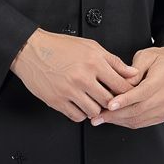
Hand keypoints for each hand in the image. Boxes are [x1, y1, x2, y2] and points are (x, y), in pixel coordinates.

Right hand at [10, 28, 143, 120]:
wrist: (30, 51)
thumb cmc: (59, 47)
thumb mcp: (91, 47)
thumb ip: (114, 61)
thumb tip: (132, 73)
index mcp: (93, 62)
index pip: (120, 85)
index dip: (127, 92)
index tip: (126, 94)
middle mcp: (82, 77)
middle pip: (108, 101)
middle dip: (112, 102)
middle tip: (110, 100)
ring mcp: (69, 90)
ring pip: (93, 111)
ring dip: (95, 108)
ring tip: (93, 101)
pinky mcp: (57, 100)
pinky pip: (76, 116)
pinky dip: (81, 113)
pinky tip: (80, 104)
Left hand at [84, 45, 163, 127]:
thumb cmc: (162, 60)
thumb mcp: (146, 56)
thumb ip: (133, 71)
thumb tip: (120, 84)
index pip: (143, 92)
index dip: (125, 100)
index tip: (110, 104)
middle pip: (139, 109)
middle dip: (116, 114)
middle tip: (98, 115)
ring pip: (139, 119)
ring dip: (118, 120)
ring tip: (101, 118)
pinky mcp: (162, 115)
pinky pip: (142, 122)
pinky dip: (126, 122)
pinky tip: (114, 118)